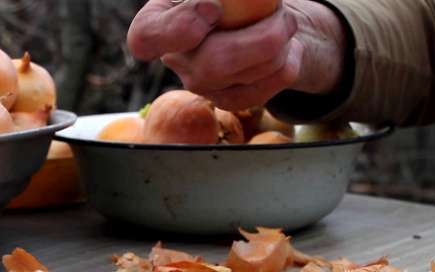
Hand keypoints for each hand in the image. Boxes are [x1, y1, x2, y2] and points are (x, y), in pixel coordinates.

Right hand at [127, 0, 347, 110]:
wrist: (253, 15)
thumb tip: (226, 3)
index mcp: (157, 22)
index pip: (145, 39)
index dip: (179, 29)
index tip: (214, 8)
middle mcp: (174, 58)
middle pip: (212, 63)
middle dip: (260, 39)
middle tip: (283, 16)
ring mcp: (200, 84)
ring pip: (243, 77)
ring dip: (279, 47)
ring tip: (286, 24)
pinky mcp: (227, 99)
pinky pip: (262, 91)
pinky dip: (286, 66)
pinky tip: (289, 47)